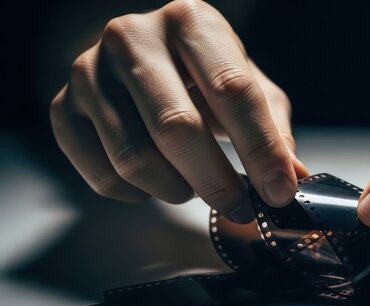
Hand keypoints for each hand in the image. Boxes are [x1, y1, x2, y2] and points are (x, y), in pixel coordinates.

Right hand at [50, 0, 307, 222]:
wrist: (142, 58)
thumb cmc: (203, 72)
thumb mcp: (249, 84)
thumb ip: (272, 127)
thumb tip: (292, 178)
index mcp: (191, 21)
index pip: (231, 90)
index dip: (260, 148)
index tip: (279, 191)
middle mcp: (133, 36)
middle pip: (176, 127)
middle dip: (216, 181)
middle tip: (240, 207)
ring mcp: (90, 70)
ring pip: (134, 158)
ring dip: (175, 189)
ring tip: (193, 187)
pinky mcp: (63, 106)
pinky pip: (100, 173)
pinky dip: (135, 194)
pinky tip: (154, 183)